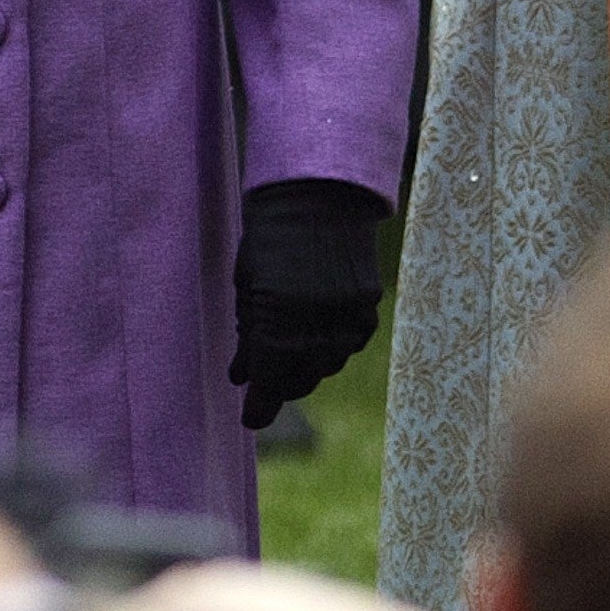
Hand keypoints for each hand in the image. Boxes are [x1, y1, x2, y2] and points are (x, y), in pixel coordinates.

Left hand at [227, 178, 385, 428]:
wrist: (317, 192)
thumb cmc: (269, 237)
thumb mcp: (248, 288)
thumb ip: (247, 336)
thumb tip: (240, 377)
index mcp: (278, 324)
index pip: (268, 386)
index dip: (258, 408)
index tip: (249, 418)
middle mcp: (316, 326)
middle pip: (299, 380)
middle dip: (279, 386)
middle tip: (266, 381)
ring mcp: (347, 315)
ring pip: (329, 364)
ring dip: (308, 366)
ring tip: (292, 355)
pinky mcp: (369, 303)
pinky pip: (353, 341)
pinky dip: (336, 344)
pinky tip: (321, 334)